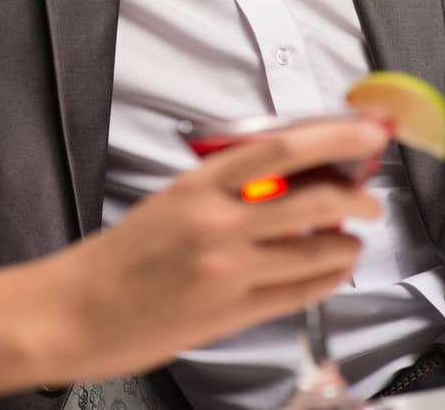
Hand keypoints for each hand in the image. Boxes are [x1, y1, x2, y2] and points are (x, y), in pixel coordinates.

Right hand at [35, 116, 387, 382]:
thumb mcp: (169, 202)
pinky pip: (302, 293)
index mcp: (197, 186)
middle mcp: (217, 225)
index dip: (335, 135)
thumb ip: (224, 190)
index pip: (282, 148)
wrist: (75, 311)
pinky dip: (327, 279)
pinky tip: (330, 271)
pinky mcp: (233, 313)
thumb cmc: (117, 259)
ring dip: (347, 244)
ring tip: (349, 241)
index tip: (367, 130)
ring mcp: (228, 271)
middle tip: (369, 197)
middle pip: (315, 199)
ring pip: (319, 251)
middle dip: (358, 197)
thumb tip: (289, 180)